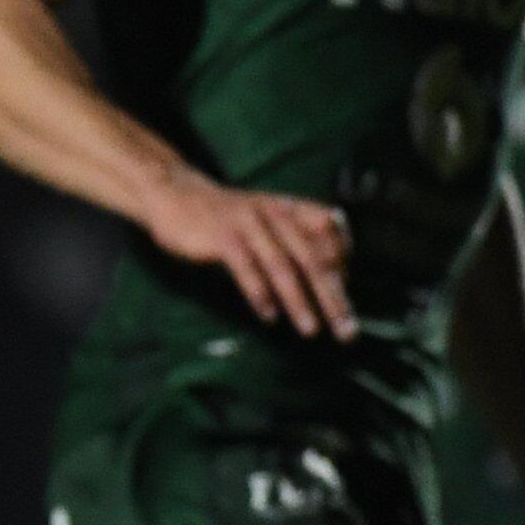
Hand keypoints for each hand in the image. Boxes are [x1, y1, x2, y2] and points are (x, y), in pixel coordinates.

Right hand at [128, 152, 354, 338]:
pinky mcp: (222, 237)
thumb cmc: (226, 217)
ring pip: (281, 265)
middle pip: (312, 257)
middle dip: (332, 297)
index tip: (348, 288)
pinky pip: (246, 267)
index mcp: (289, 208)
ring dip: (299, 301)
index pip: (330, 229)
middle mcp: (275, 213)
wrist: (176, 194)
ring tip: (311, 330)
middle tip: (346, 330)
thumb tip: (328, 277)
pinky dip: (259, 293)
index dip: (343, 257)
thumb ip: (294, 240)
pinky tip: (269, 316)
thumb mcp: (266, 219)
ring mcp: (249, 224)